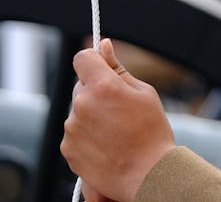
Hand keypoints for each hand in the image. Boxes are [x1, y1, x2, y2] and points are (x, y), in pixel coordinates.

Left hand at [62, 38, 175, 201]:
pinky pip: (74, 132)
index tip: (102, 69)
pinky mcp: (68, 148)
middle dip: (96, 91)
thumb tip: (103, 45)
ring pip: (78, 110)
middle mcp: (81, 105)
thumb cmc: (152, 133)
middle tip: (120, 109)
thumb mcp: (144, 93)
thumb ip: (118, 69)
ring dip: (91, 114)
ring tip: (116, 132)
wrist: (148, 176)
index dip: (93, 61)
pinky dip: (86, 135)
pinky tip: (107, 144)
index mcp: (102, 86)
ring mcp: (72, 128)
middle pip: (81, 86)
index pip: (82, 58)